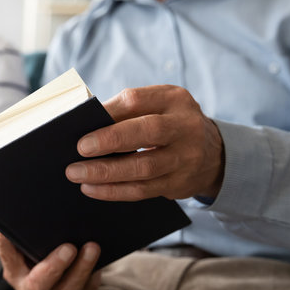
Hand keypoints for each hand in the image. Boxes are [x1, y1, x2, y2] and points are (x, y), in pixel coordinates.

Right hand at [0, 229, 100, 289]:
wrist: (60, 279)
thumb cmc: (41, 254)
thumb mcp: (27, 246)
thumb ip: (21, 233)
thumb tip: (16, 209)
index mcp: (15, 272)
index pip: (7, 255)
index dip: (6, 243)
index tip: (12, 228)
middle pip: (39, 285)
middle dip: (54, 266)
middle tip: (69, 247)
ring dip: (81, 269)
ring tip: (92, 247)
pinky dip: (93, 277)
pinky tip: (100, 261)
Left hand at [66, 85, 223, 200]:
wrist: (212, 153)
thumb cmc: (167, 123)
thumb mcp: (156, 105)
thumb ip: (124, 111)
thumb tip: (83, 125)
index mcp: (173, 99)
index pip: (137, 100)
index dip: (108, 112)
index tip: (82, 122)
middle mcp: (185, 126)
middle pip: (147, 132)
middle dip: (110, 141)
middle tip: (80, 149)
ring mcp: (186, 157)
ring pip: (143, 167)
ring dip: (106, 172)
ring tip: (77, 173)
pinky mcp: (180, 183)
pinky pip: (143, 190)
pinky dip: (114, 190)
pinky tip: (92, 188)